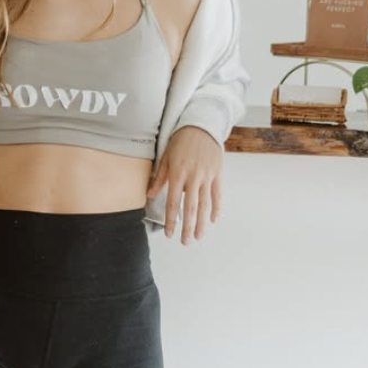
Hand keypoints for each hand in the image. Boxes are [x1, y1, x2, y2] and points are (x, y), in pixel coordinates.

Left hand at [146, 126, 222, 243]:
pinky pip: (217, 194)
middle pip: (190, 208)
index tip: (169, 234)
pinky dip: (216, 208)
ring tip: (198, 236)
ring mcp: (207, 176)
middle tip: (185, 242)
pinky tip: (213, 220)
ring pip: (204, 204)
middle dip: (187, 227)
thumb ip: (159, 178)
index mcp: (177, 174)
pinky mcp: (217, 173)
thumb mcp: (165, 157)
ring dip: (201, 222)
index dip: (171, 220)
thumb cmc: (180, 141)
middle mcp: (193, 177)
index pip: (172, 202)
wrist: (201, 125)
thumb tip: (150, 194)